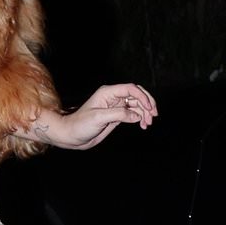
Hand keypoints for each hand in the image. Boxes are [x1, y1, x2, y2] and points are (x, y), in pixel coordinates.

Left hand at [38, 83, 157, 149]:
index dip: (143, 97)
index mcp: (108, 93)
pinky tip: (143, 125)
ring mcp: (116, 106)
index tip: (149, 109)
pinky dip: (141, 118)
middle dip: (148, 104)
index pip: (131, 89)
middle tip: (153, 117)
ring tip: (147, 124)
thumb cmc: (81, 124)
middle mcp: (113, 97)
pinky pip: (134, 113)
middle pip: (137, 95)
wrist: (72, 135)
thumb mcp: (99, 118)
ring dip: (146, 113)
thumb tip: (137, 116)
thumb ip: (119, 114)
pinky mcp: (117, 116)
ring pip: (138, 105)